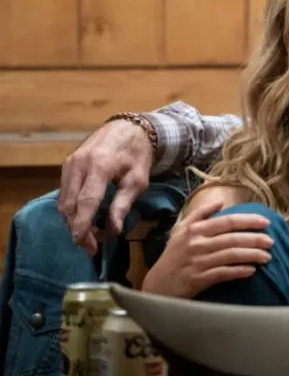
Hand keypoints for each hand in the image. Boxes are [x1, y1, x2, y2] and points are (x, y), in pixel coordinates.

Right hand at [58, 119, 154, 254]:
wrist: (127, 128)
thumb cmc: (137, 155)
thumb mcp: (138, 180)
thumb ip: (124, 204)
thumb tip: (114, 230)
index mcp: (100, 166)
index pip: (86, 202)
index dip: (83, 226)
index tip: (86, 245)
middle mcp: (79, 164)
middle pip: (70, 205)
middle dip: (78, 229)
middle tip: (92, 247)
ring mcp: (69, 164)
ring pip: (63, 201)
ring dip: (73, 222)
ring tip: (91, 235)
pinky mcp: (66, 166)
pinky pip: (64, 193)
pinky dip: (71, 210)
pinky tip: (84, 219)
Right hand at [140, 200, 273, 298]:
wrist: (157, 285)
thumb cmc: (173, 256)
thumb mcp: (180, 230)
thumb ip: (200, 214)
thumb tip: (220, 202)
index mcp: (195, 230)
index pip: (227, 221)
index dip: (248, 221)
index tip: (266, 222)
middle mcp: (197, 244)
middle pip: (232, 238)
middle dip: (254, 239)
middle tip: (271, 241)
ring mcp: (198, 262)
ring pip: (230, 255)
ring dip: (251, 255)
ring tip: (267, 257)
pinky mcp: (199, 279)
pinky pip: (223, 273)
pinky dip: (239, 271)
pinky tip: (251, 271)